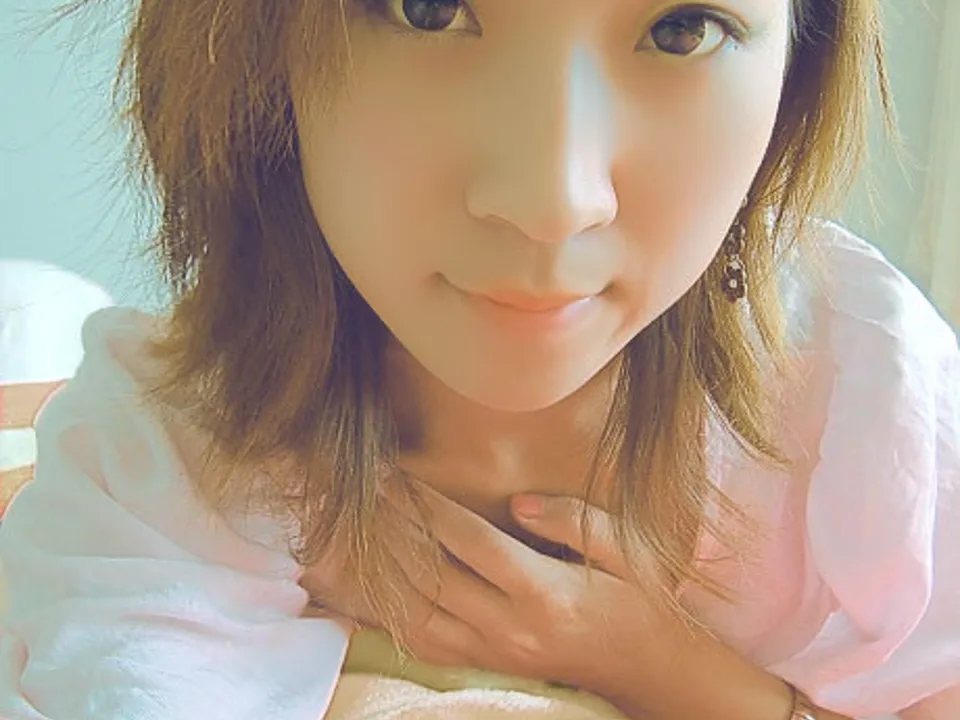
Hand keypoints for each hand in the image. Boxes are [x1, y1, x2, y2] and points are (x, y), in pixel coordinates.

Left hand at [301, 482, 685, 708]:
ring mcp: (498, 654)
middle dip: (394, 533)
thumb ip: (572, 519)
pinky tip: (381, 586)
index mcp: (544, 592)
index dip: (427, 506)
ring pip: (420, 616)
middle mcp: (512, 628)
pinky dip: (397, 616)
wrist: (651, 666)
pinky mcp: (492, 667)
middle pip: (432, 577)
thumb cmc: (639, 598)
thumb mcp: (626, 549)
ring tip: (364, 533)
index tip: (397, 477)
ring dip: (386, 574)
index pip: (468, 542)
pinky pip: (430, 645)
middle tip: (366, 495)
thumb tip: (519, 504)